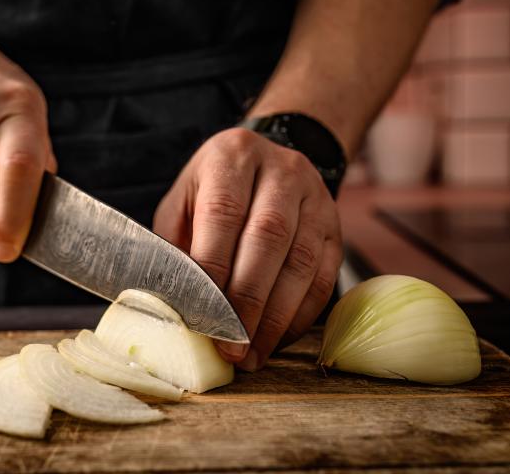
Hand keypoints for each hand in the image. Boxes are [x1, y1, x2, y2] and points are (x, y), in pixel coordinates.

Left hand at [153, 127, 341, 370]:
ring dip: (276, 317)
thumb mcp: (184, 202)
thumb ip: (177, 245)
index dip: (213, 267)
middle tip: (230, 345)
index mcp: (232, 156)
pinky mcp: (335, 227)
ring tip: (252, 354)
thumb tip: (173, 305)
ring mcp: (315, 197)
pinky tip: (277, 338)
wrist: (267, 163)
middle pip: (268, 238)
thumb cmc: (212, 191)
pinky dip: (300, 315)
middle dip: (247, 300)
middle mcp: (281, 170)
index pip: (223, 212)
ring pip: (302, 261)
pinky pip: (325, 277)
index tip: (201, 314)